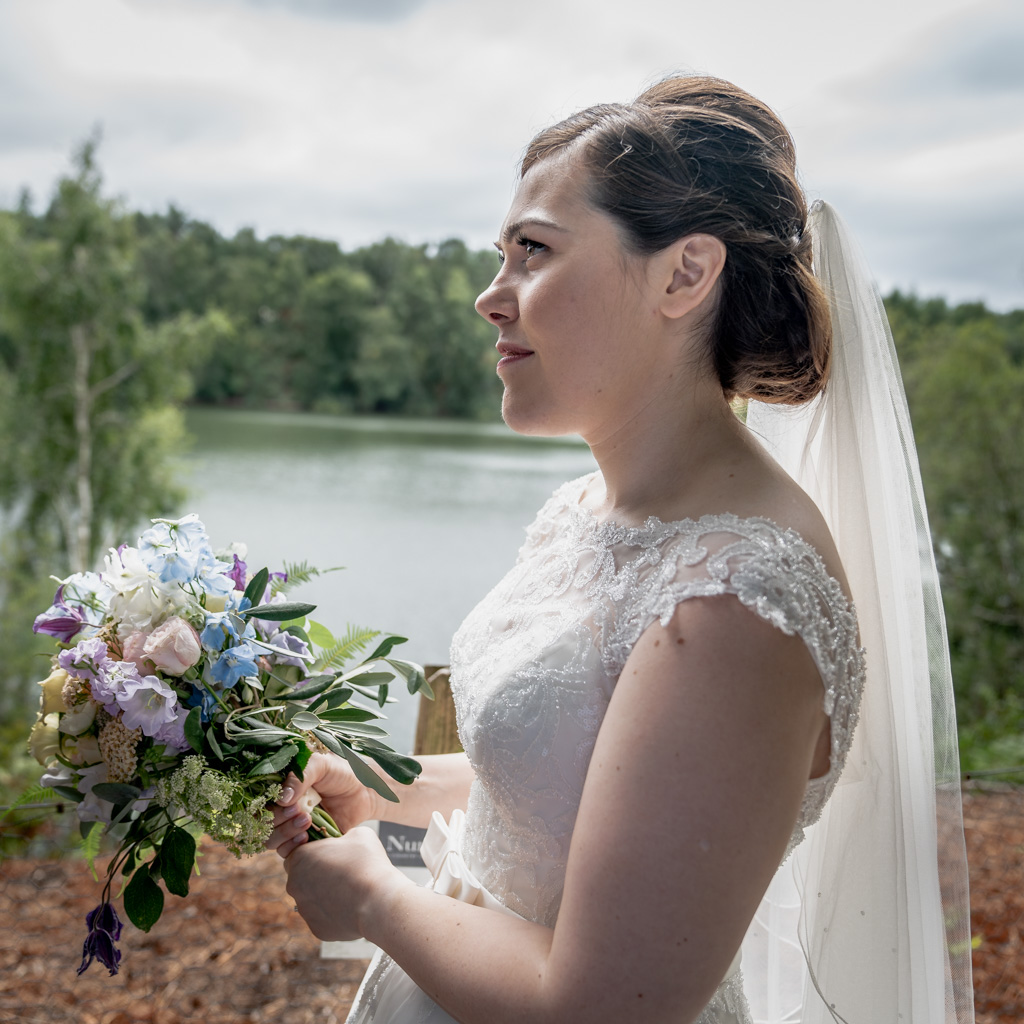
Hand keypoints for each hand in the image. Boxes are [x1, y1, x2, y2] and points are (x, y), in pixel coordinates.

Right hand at [267, 751, 382, 857]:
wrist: (365, 791)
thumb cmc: (342, 773)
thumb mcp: (321, 765)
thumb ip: (300, 777)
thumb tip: (282, 799)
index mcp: (281, 787)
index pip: (258, 800)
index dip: (266, 805)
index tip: (286, 803)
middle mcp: (281, 807)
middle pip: (261, 822)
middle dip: (277, 819)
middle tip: (301, 811)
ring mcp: (290, 825)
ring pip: (270, 839)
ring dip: (284, 833)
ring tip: (307, 822)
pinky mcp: (302, 842)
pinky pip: (285, 852)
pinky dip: (292, 847)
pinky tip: (307, 838)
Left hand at [283, 826, 403, 941]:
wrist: (379, 901)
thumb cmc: (368, 863)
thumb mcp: (358, 833)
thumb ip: (342, 837)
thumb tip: (343, 842)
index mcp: (300, 858)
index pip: (296, 852)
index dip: (313, 852)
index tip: (330, 853)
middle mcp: (294, 885)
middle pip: (301, 877)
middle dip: (316, 873)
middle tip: (341, 870)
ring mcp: (304, 909)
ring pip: (311, 898)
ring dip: (325, 893)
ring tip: (350, 889)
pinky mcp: (316, 929)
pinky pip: (322, 917)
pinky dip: (333, 912)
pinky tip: (351, 906)